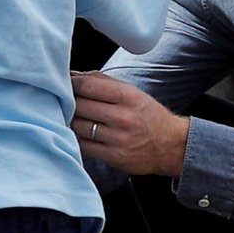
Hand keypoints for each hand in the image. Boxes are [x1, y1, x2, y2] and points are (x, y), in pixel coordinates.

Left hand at [71, 71, 189, 177]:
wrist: (171, 145)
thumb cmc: (148, 116)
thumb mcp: (132, 92)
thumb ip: (103, 82)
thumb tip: (74, 75)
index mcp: (128, 96)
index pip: (88, 86)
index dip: (71, 83)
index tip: (64, 83)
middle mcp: (123, 117)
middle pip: (79, 106)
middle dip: (67, 102)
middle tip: (63, 100)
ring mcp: (118, 139)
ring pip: (78, 126)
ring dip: (70, 120)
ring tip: (70, 116)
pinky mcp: (114, 157)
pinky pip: (84, 146)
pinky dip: (76, 138)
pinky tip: (78, 133)